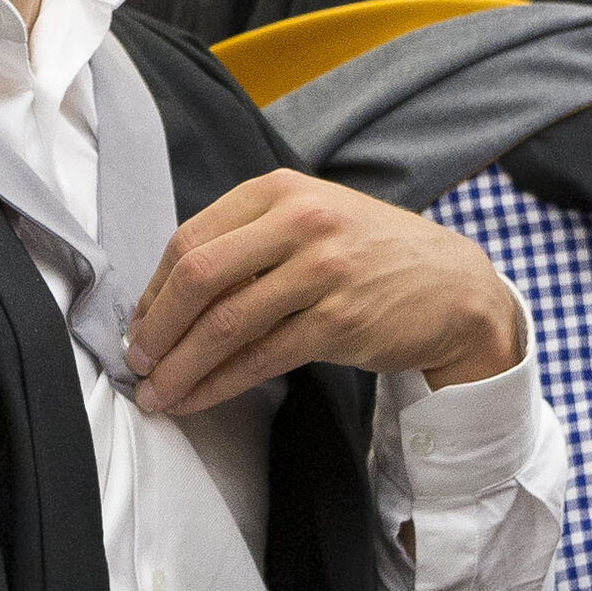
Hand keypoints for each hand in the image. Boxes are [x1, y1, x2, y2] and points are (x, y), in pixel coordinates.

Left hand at [126, 169, 524, 416]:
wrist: (455, 286)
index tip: (138, 323)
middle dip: (156, 327)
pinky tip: (196, 399)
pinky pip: (260, 359)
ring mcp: (322, 272)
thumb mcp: (309, 220)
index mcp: (278, 191)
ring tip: (156, 392)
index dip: (154, 288)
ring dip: (180, 366)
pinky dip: (218, 384)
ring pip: (224, 324)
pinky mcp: (340, 322)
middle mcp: (300, 223)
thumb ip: (244, 241)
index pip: (189, 239)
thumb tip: (166, 298)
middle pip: (197, 278)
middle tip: (136, 361)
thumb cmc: (366, 254)